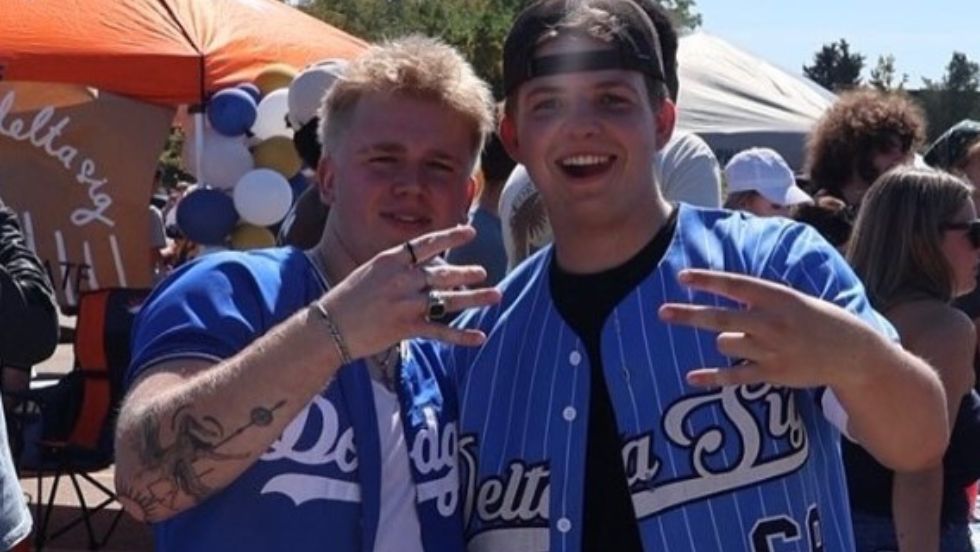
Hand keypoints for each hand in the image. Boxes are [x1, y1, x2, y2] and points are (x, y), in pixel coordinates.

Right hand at [321, 226, 500, 358]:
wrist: (328, 327)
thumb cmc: (345, 299)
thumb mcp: (369, 272)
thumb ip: (397, 268)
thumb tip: (425, 265)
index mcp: (390, 261)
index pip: (427, 244)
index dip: (451, 237)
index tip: (470, 231)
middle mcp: (401, 280)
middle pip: (442, 273)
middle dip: (466, 273)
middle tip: (483, 272)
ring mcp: (406, 304)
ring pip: (448, 299)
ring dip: (474, 299)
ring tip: (495, 296)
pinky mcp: (406, 328)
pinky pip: (441, 331)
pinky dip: (462, 336)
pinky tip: (480, 337)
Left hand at [659, 269, 883, 388]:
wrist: (851, 352)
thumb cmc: (815, 319)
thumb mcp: (790, 299)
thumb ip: (757, 298)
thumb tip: (721, 293)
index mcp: (778, 298)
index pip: (735, 286)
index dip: (707, 281)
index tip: (681, 277)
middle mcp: (772, 323)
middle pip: (720, 319)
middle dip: (688, 315)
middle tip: (661, 312)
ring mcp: (772, 351)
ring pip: (725, 344)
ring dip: (725, 342)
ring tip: (750, 341)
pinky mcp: (772, 374)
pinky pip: (734, 376)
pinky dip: (711, 377)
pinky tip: (691, 377)